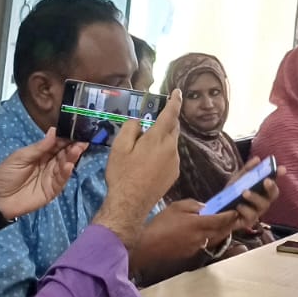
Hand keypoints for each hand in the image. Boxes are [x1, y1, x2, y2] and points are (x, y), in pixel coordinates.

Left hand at [0, 131, 87, 220]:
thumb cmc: (6, 174)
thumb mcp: (20, 157)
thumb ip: (39, 147)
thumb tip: (54, 131)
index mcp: (41, 154)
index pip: (57, 144)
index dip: (66, 138)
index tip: (77, 131)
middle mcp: (49, 164)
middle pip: (64, 154)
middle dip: (73, 147)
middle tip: (82, 140)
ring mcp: (51, 177)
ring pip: (65, 165)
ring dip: (72, 157)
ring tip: (78, 149)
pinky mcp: (52, 190)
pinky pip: (61, 180)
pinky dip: (66, 172)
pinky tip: (69, 165)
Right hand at [93, 97, 181, 247]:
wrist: (130, 204)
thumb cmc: (122, 174)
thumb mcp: (119, 147)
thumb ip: (130, 128)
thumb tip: (139, 121)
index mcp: (157, 138)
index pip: (170, 114)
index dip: (175, 101)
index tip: (178, 92)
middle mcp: (171, 148)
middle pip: (172, 128)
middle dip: (166, 121)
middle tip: (151, 123)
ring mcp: (174, 161)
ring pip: (171, 142)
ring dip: (162, 139)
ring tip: (143, 150)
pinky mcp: (174, 173)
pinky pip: (170, 156)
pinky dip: (163, 153)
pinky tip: (148, 163)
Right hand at [143, 200, 239, 257]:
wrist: (149, 246)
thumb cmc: (161, 224)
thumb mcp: (176, 207)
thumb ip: (193, 205)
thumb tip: (204, 207)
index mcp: (198, 224)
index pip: (220, 220)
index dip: (230, 215)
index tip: (235, 211)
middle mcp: (201, 237)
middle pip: (222, 231)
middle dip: (230, 224)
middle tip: (234, 218)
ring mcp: (197, 247)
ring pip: (216, 239)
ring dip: (222, 232)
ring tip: (225, 225)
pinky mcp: (192, 253)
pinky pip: (207, 244)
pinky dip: (211, 238)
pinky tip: (208, 233)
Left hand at [226, 161, 278, 234]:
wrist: (217, 212)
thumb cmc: (231, 195)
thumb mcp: (237, 180)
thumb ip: (247, 170)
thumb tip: (257, 159)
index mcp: (262, 189)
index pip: (273, 181)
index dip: (279, 175)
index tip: (282, 169)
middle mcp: (263, 200)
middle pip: (273, 194)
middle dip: (271, 187)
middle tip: (266, 180)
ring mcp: (258, 212)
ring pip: (263, 205)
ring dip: (255, 197)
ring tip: (245, 192)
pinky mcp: (250, 221)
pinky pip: (251, 215)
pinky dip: (245, 209)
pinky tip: (238, 206)